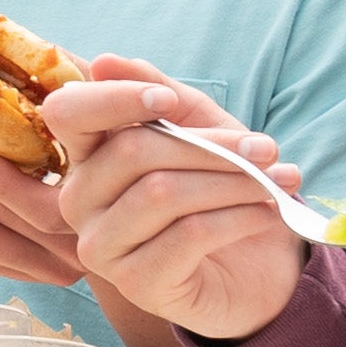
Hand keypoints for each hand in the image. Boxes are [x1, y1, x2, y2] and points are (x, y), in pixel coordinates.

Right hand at [37, 63, 312, 345]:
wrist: (256, 266)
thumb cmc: (220, 188)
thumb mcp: (199, 127)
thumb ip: (157, 91)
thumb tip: (103, 61)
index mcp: (88, 154)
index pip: (68, 113)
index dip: (113, 99)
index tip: (170, 101)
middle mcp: (79, 200)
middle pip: (132, 151)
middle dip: (211, 146)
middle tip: (267, 148)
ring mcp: (101, 247)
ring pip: (162, 193)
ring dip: (233, 182)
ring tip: (277, 181)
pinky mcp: (136, 285)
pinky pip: (187, 236)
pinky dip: (236, 218)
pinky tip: (265, 215)